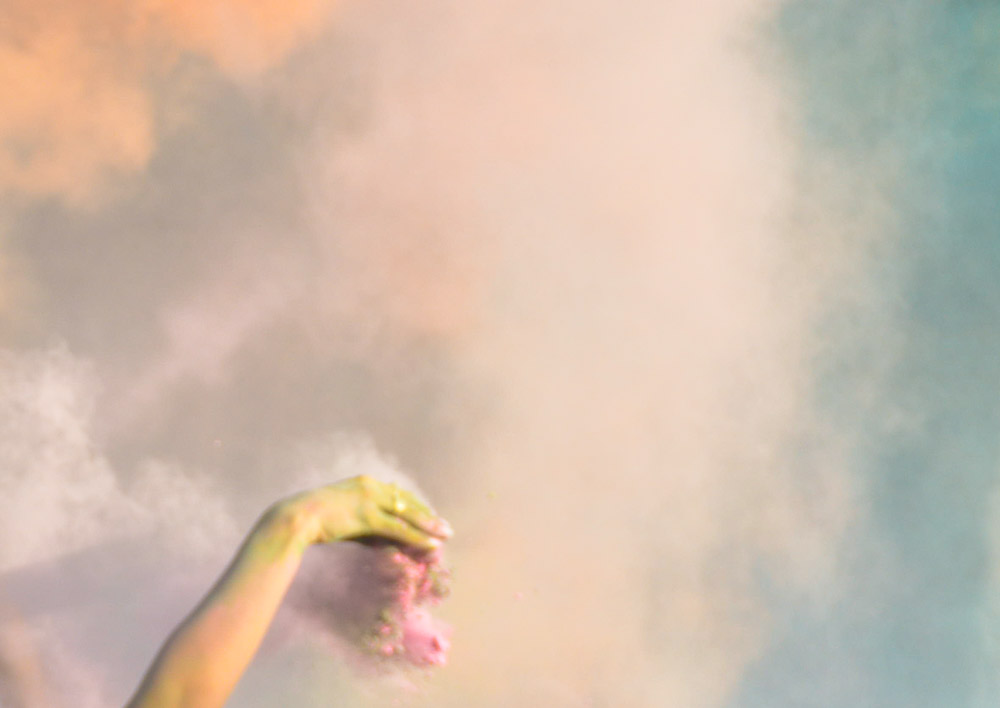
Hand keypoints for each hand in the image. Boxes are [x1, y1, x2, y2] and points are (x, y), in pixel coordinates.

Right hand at [282, 476, 452, 551]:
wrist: (295, 517)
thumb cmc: (312, 519)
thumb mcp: (341, 512)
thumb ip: (360, 517)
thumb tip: (375, 533)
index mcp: (364, 482)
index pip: (398, 494)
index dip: (416, 507)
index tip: (429, 517)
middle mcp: (370, 486)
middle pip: (407, 502)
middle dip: (428, 515)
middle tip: (445, 527)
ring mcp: (369, 499)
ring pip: (407, 514)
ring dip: (429, 526)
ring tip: (445, 535)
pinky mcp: (367, 516)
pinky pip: (398, 528)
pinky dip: (417, 536)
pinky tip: (430, 544)